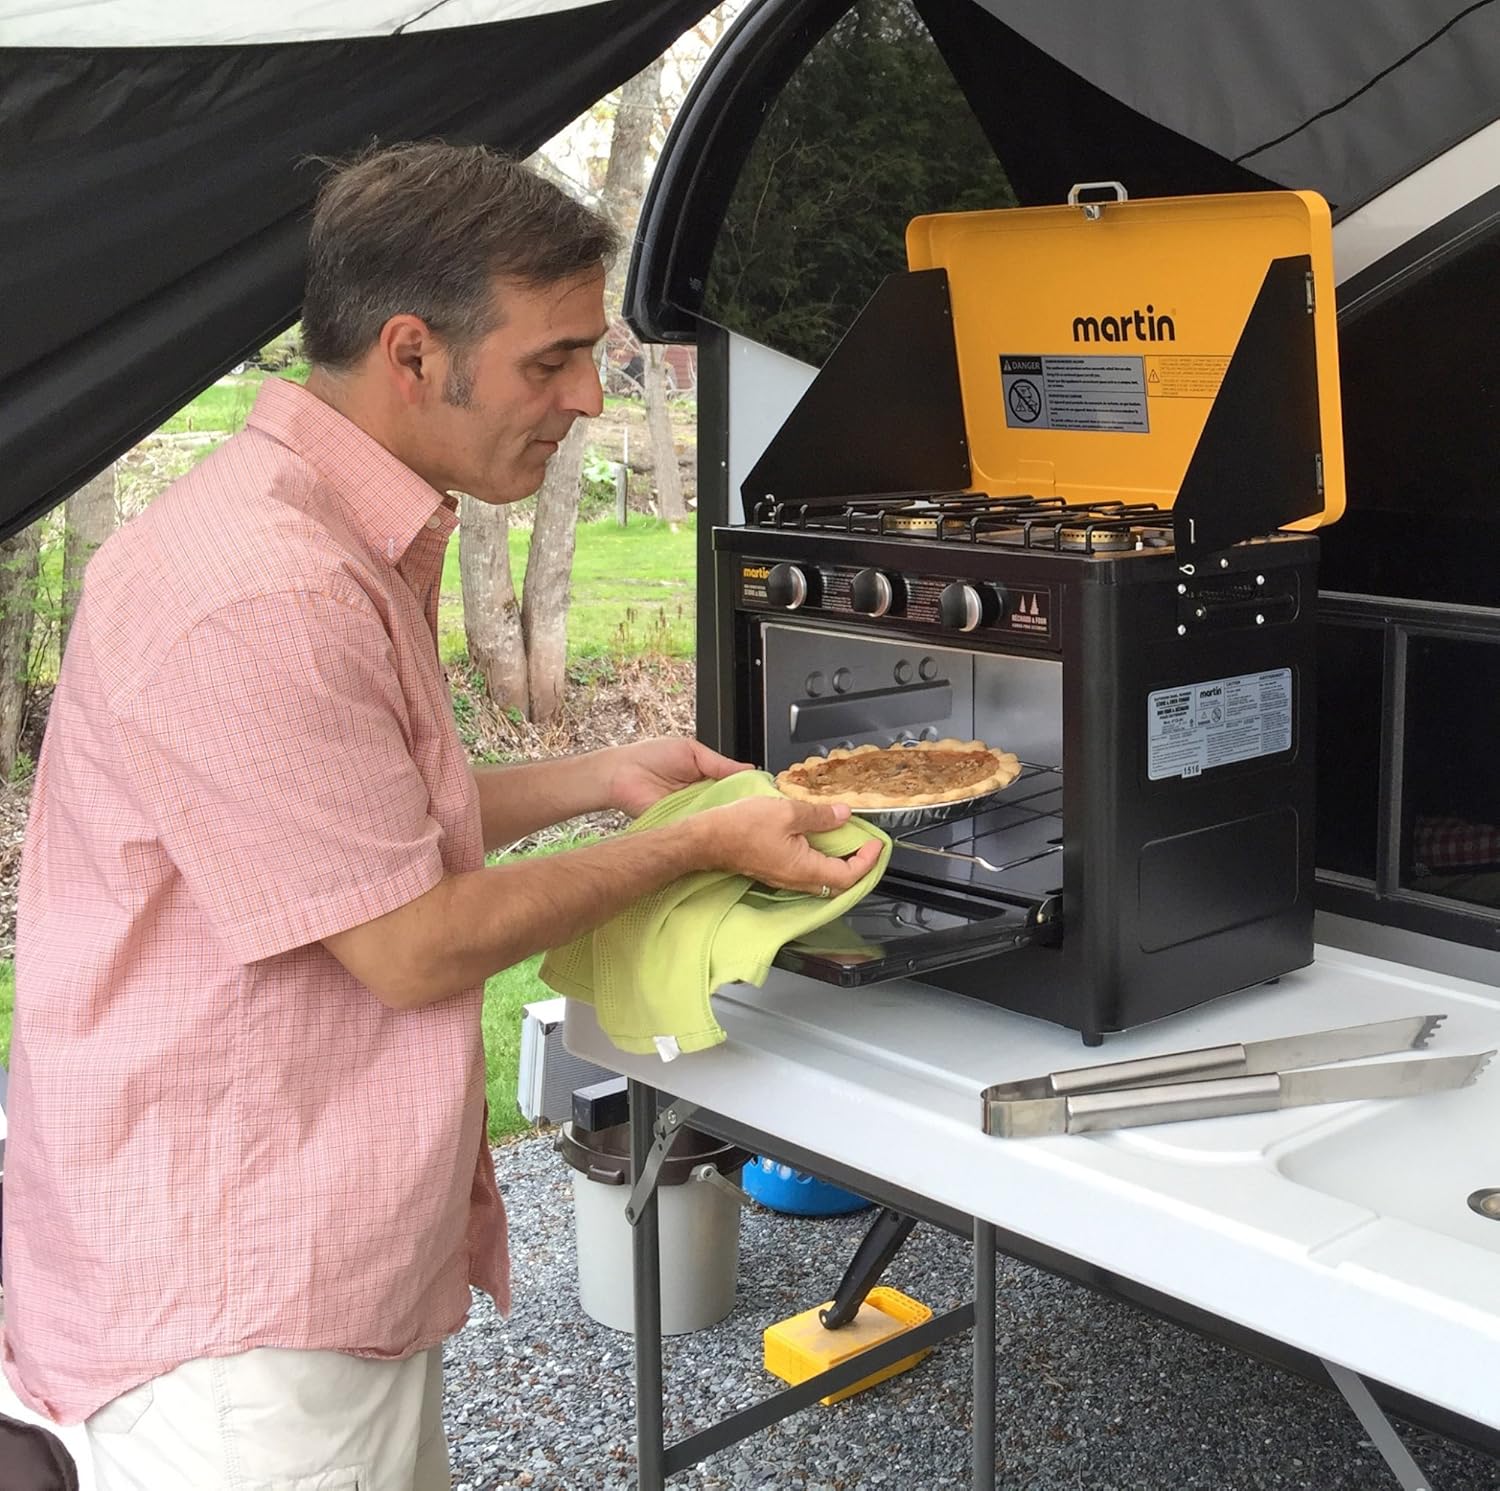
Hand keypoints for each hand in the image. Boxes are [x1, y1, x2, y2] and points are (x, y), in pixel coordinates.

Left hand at [604, 737, 753, 818]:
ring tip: (748, 819)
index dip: (749, 790)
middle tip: (763, 809)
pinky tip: (723, 827)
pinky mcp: (682, 826)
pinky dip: (710, 828)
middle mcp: (702, 797)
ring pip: (718, 818)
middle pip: (730, 805)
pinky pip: (700, 829)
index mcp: (707, 777)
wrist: (620, 775)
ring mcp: (693, 813)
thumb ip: (721, 764)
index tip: (767, 794)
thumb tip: (751, 770)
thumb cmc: (651, 757)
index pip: (735, 787)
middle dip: (743, 806)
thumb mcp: (692, 752)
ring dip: (728, 817)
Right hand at [694, 796, 883, 895]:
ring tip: (847, 842)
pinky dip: (821, 860)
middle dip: (858, 867)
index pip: (848, 875)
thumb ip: (819, 815)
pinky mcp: (774, 871)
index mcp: (804, 868)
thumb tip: (843, 814)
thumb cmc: (740, 827)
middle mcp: (796, 880)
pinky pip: (807, 872)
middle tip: (866, 847)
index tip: (875, 844)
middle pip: (839, 883)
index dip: (867, 861)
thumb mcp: (786, 812)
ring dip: (839, 864)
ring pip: (822, 880)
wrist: (706, 838)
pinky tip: (818, 840)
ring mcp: (784, 878)